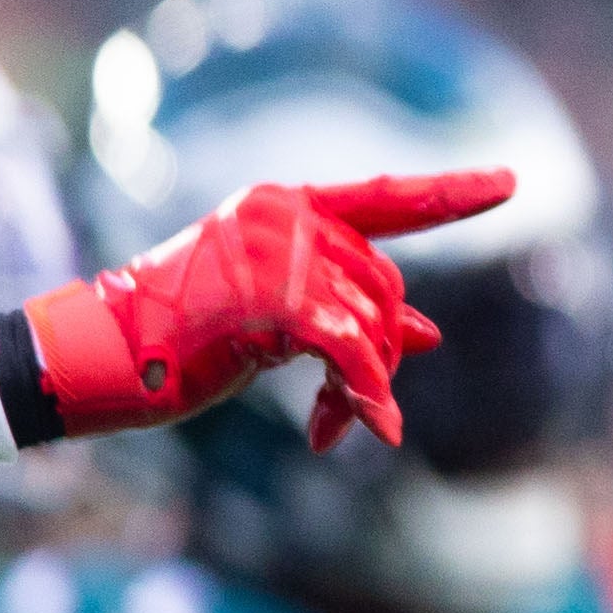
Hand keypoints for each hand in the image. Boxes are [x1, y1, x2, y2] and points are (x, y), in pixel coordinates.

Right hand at [24, 171, 516, 449]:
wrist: (102, 354)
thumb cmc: (182, 337)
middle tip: (353, 404)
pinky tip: (368, 429)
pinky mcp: (278, 301)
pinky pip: (356, 354)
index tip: (510, 183)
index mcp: (288, 208)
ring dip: (367, 386)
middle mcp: (290, 219)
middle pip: (389, 289)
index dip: (451, 194)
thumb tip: (431, 335)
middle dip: (382, 353)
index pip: (387, 198)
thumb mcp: (279, 315)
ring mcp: (283, 254)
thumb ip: (350, 311)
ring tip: (338, 421)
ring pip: (379, 326)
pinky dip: (366, 396)